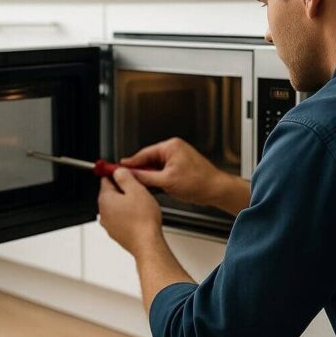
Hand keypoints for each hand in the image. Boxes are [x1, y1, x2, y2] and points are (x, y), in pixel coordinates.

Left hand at [97, 168, 162, 257]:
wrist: (148, 243)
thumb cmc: (143, 220)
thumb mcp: (136, 189)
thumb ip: (125, 177)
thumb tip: (118, 171)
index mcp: (105, 199)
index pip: (106, 179)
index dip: (117, 174)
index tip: (126, 174)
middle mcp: (103, 212)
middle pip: (111, 194)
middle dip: (124, 190)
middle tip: (139, 190)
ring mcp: (109, 225)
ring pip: (117, 207)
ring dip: (127, 204)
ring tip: (141, 205)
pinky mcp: (117, 233)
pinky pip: (121, 219)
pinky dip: (128, 216)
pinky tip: (140, 217)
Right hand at [120, 138, 248, 213]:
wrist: (217, 190)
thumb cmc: (199, 182)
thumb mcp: (166, 181)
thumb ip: (145, 177)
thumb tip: (131, 174)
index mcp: (171, 146)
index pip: (144, 153)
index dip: (130, 163)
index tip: (118, 167)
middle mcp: (174, 149)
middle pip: (149, 159)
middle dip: (140, 170)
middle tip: (126, 178)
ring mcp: (178, 157)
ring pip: (155, 166)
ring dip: (149, 175)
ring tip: (142, 185)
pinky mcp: (181, 166)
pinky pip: (163, 170)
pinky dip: (157, 178)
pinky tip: (154, 186)